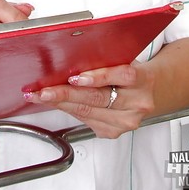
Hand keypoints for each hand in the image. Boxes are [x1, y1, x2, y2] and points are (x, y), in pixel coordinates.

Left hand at [24, 61, 155, 138]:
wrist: (147, 92)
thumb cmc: (130, 72)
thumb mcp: (124, 59)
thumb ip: (105, 59)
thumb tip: (70, 57)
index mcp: (142, 79)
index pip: (121, 76)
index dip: (97, 77)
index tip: (74, 78)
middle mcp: (137, 103)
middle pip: (98, 98)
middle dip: (66, 94)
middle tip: (44, 91)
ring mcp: (126, 121)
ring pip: (88, 112)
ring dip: (61, 104)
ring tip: (42, 96)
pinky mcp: (114, 132)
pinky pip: (86, 120)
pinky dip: (68, 110)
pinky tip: (56, 104)